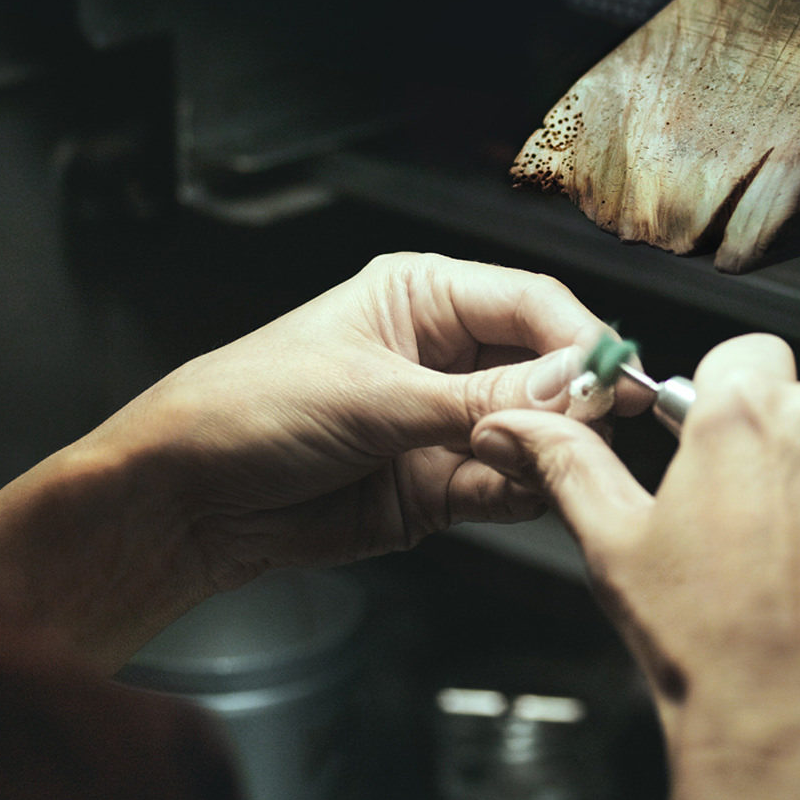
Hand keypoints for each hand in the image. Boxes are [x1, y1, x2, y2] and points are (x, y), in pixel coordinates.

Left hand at [0, 253, 636, 667]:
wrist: (184, 503)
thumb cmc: (246, 411)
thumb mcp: (373, 396)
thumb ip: (483, 397)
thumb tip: (575, 384)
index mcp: (422, 296)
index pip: (532, 303)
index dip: (580, 339)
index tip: (615, 377)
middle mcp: (443, 354)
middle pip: (546, 369)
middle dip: (571, 401)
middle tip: (591, 431)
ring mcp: (444, 422)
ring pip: (535, 432)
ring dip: (547, 452)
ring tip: (543, 466)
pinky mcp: (439, 486)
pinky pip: (507, 485)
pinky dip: (522, 493)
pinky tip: (518, 492)